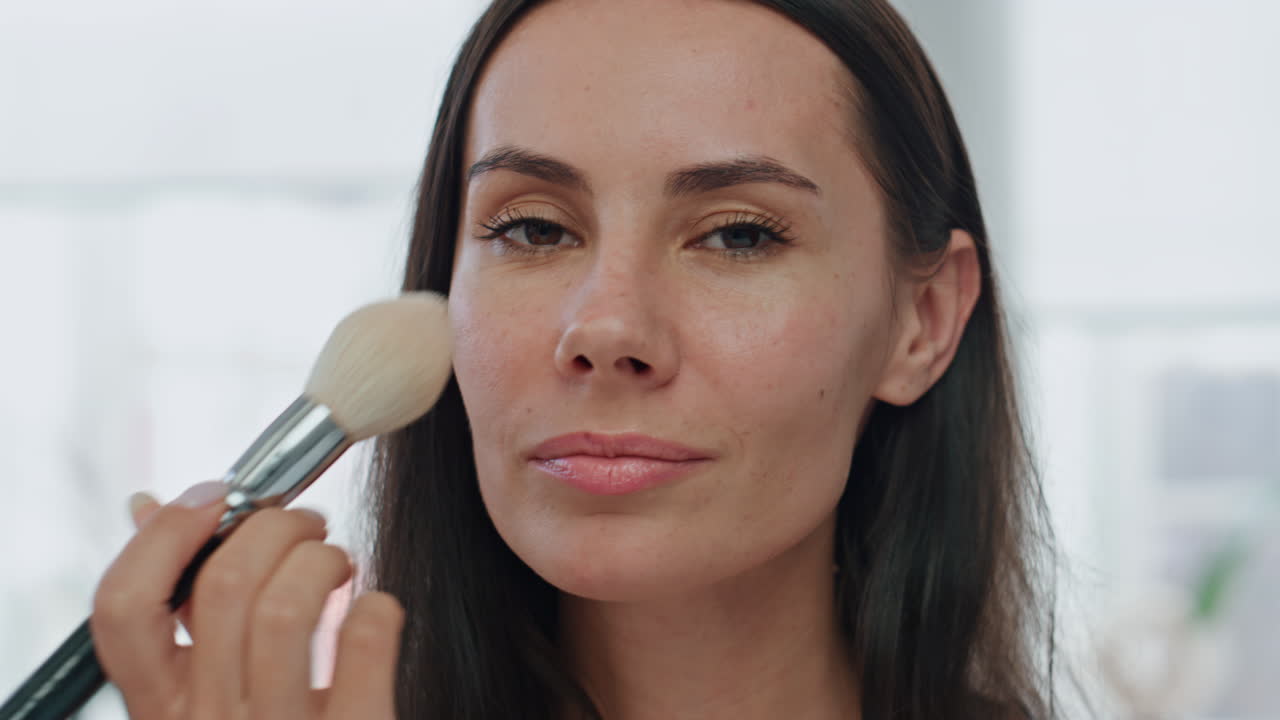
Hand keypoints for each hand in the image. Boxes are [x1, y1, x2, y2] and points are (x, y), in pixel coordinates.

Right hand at [91, 482, 403, 719]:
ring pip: (286, 607)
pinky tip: (376, 611)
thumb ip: (181, 615)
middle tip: (306, 526)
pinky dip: (380, 604)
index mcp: (163, 711)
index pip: (121, 610)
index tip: (214, 497)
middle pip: (222, 587)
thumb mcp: (207, 693)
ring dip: (324, 558)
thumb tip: (146, 508)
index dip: (163, 535)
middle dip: (274, 526)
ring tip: (339, 563)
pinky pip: (367, 639)